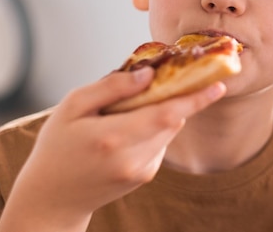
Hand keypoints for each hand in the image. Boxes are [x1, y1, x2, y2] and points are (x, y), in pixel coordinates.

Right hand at [0, 67, 225, 231]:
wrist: (52, 198)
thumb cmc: (57, 146)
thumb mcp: (72, 106)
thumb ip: (112, 87)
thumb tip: (149, 73)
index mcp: (113, 137)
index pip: (167, 114)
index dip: (196, 99)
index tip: (219, 84)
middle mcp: (133, 158)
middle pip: (172, 119)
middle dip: (179, 95)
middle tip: (177, 75)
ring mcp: (142, 171)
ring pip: (169, 129)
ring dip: (163, 111)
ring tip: (131, 107)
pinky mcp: (146, 176)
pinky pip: (160, 141)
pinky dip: (153, 126)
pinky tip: (127, 128)